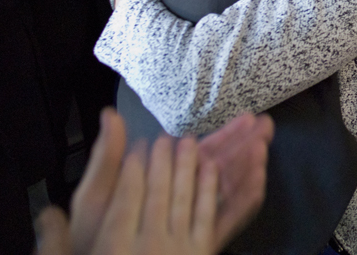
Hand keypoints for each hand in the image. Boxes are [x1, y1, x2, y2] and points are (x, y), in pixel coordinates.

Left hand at [38, 109, 270, 254]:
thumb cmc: (90, 237)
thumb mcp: (95, 192)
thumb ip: (108, 156)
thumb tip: (111, 114)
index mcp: (164, 185)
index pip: (202, 154)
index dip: (225, 135)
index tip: (247, 117)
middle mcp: (185, 201)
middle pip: (224, 168)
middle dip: (245, 146)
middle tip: (266, 126)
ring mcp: (194, 223)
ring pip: (229, 190)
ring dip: (247, 167)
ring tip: (263, 147)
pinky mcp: (202, 242)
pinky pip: (228, 219)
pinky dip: (244, 201)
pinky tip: (258, 182)